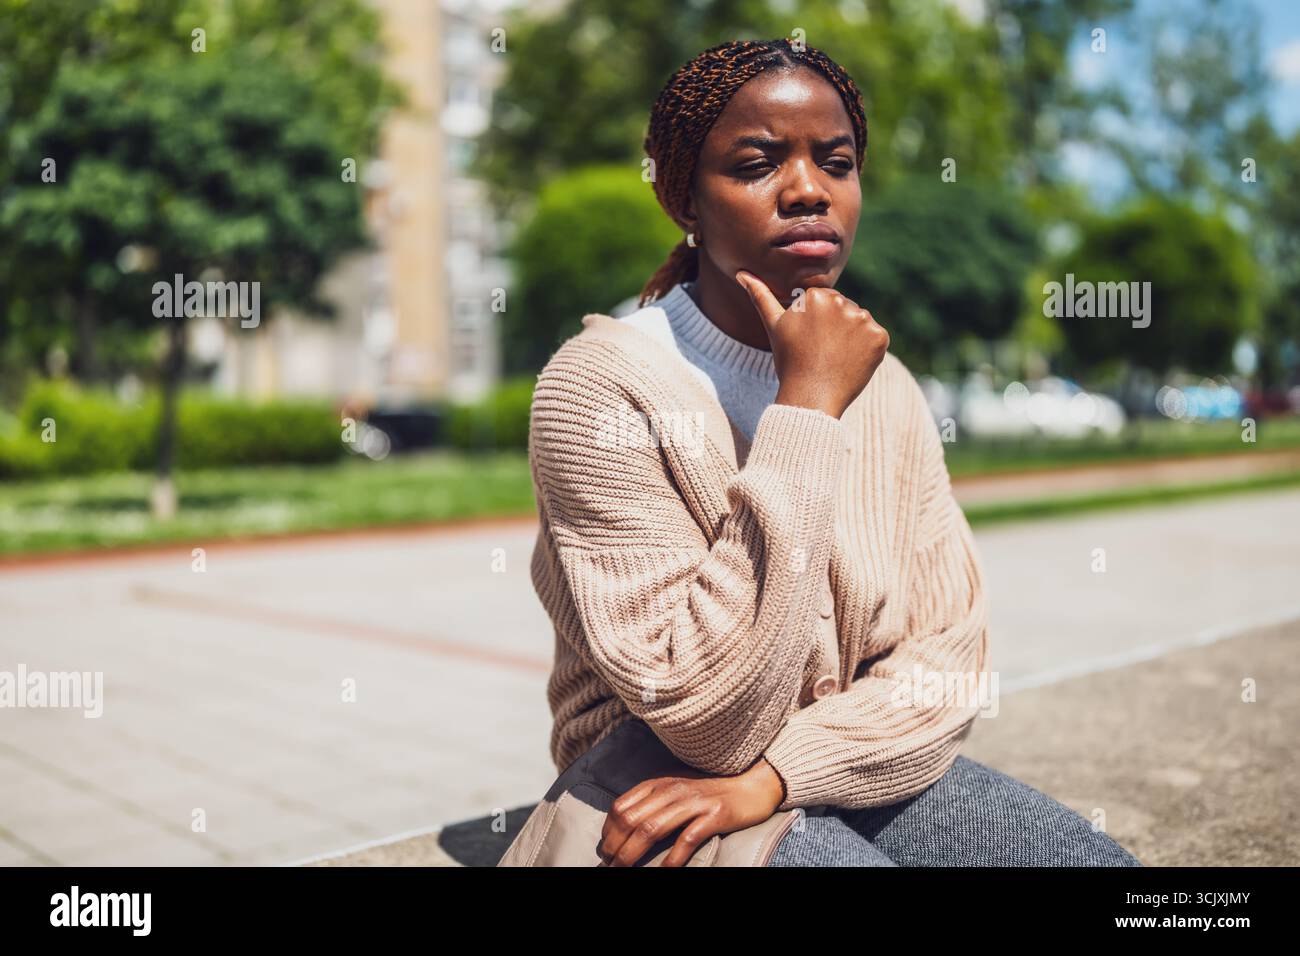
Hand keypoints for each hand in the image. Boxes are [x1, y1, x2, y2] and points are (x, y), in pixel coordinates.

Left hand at [597, 757, 786, 866]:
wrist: (751, 786)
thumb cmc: (710, 792)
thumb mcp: (677, 789)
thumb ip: (653, 801)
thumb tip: (625, 823)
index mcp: (660, 783)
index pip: (622, 806)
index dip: (608, 830)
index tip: (605, 848)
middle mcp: (673, 790)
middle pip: (632, 820)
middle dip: (615, 846)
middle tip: (609, 864)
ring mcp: (694, 802)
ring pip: (652, 829)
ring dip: (633, 854)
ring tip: (624, 869)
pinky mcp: (714, 815)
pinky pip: (687, 839)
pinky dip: (672, 858)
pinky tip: (664, 871)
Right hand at [735, 270, 889, 419]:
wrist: (810, 397)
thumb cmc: (789, 362)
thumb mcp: (773, 326)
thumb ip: (760, 296)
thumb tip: (741, 273)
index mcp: (816, 296)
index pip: (824, 302)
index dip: (817, 324)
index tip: (809, 342)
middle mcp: (841, 302)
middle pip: (843, 310)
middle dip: (836, 328)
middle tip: (822, 352)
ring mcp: (863, 319)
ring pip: (859, 323)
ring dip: (852, 338)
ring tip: (835, 358)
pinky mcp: (879, 337)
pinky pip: (875, 338)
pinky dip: (867, 350)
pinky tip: (851, 362)